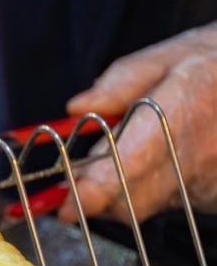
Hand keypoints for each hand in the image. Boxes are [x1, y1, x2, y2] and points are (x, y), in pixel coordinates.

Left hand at [60, 22, 216, 223]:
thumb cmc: (212, 67)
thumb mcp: (168, 58)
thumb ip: (119, 83)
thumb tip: (77, 107)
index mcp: (180, 113)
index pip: (127, 167)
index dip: (91, 192)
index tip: (63, 207)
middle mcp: (196, 155)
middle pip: (129, 201)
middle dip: (95, 196)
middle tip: (77, 181)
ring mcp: (208, 181)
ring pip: (145, 205)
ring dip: (121, 191)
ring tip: (126, 157)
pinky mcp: (213, 196)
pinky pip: (167, 204)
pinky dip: (149, 190)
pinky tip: (158, 163)